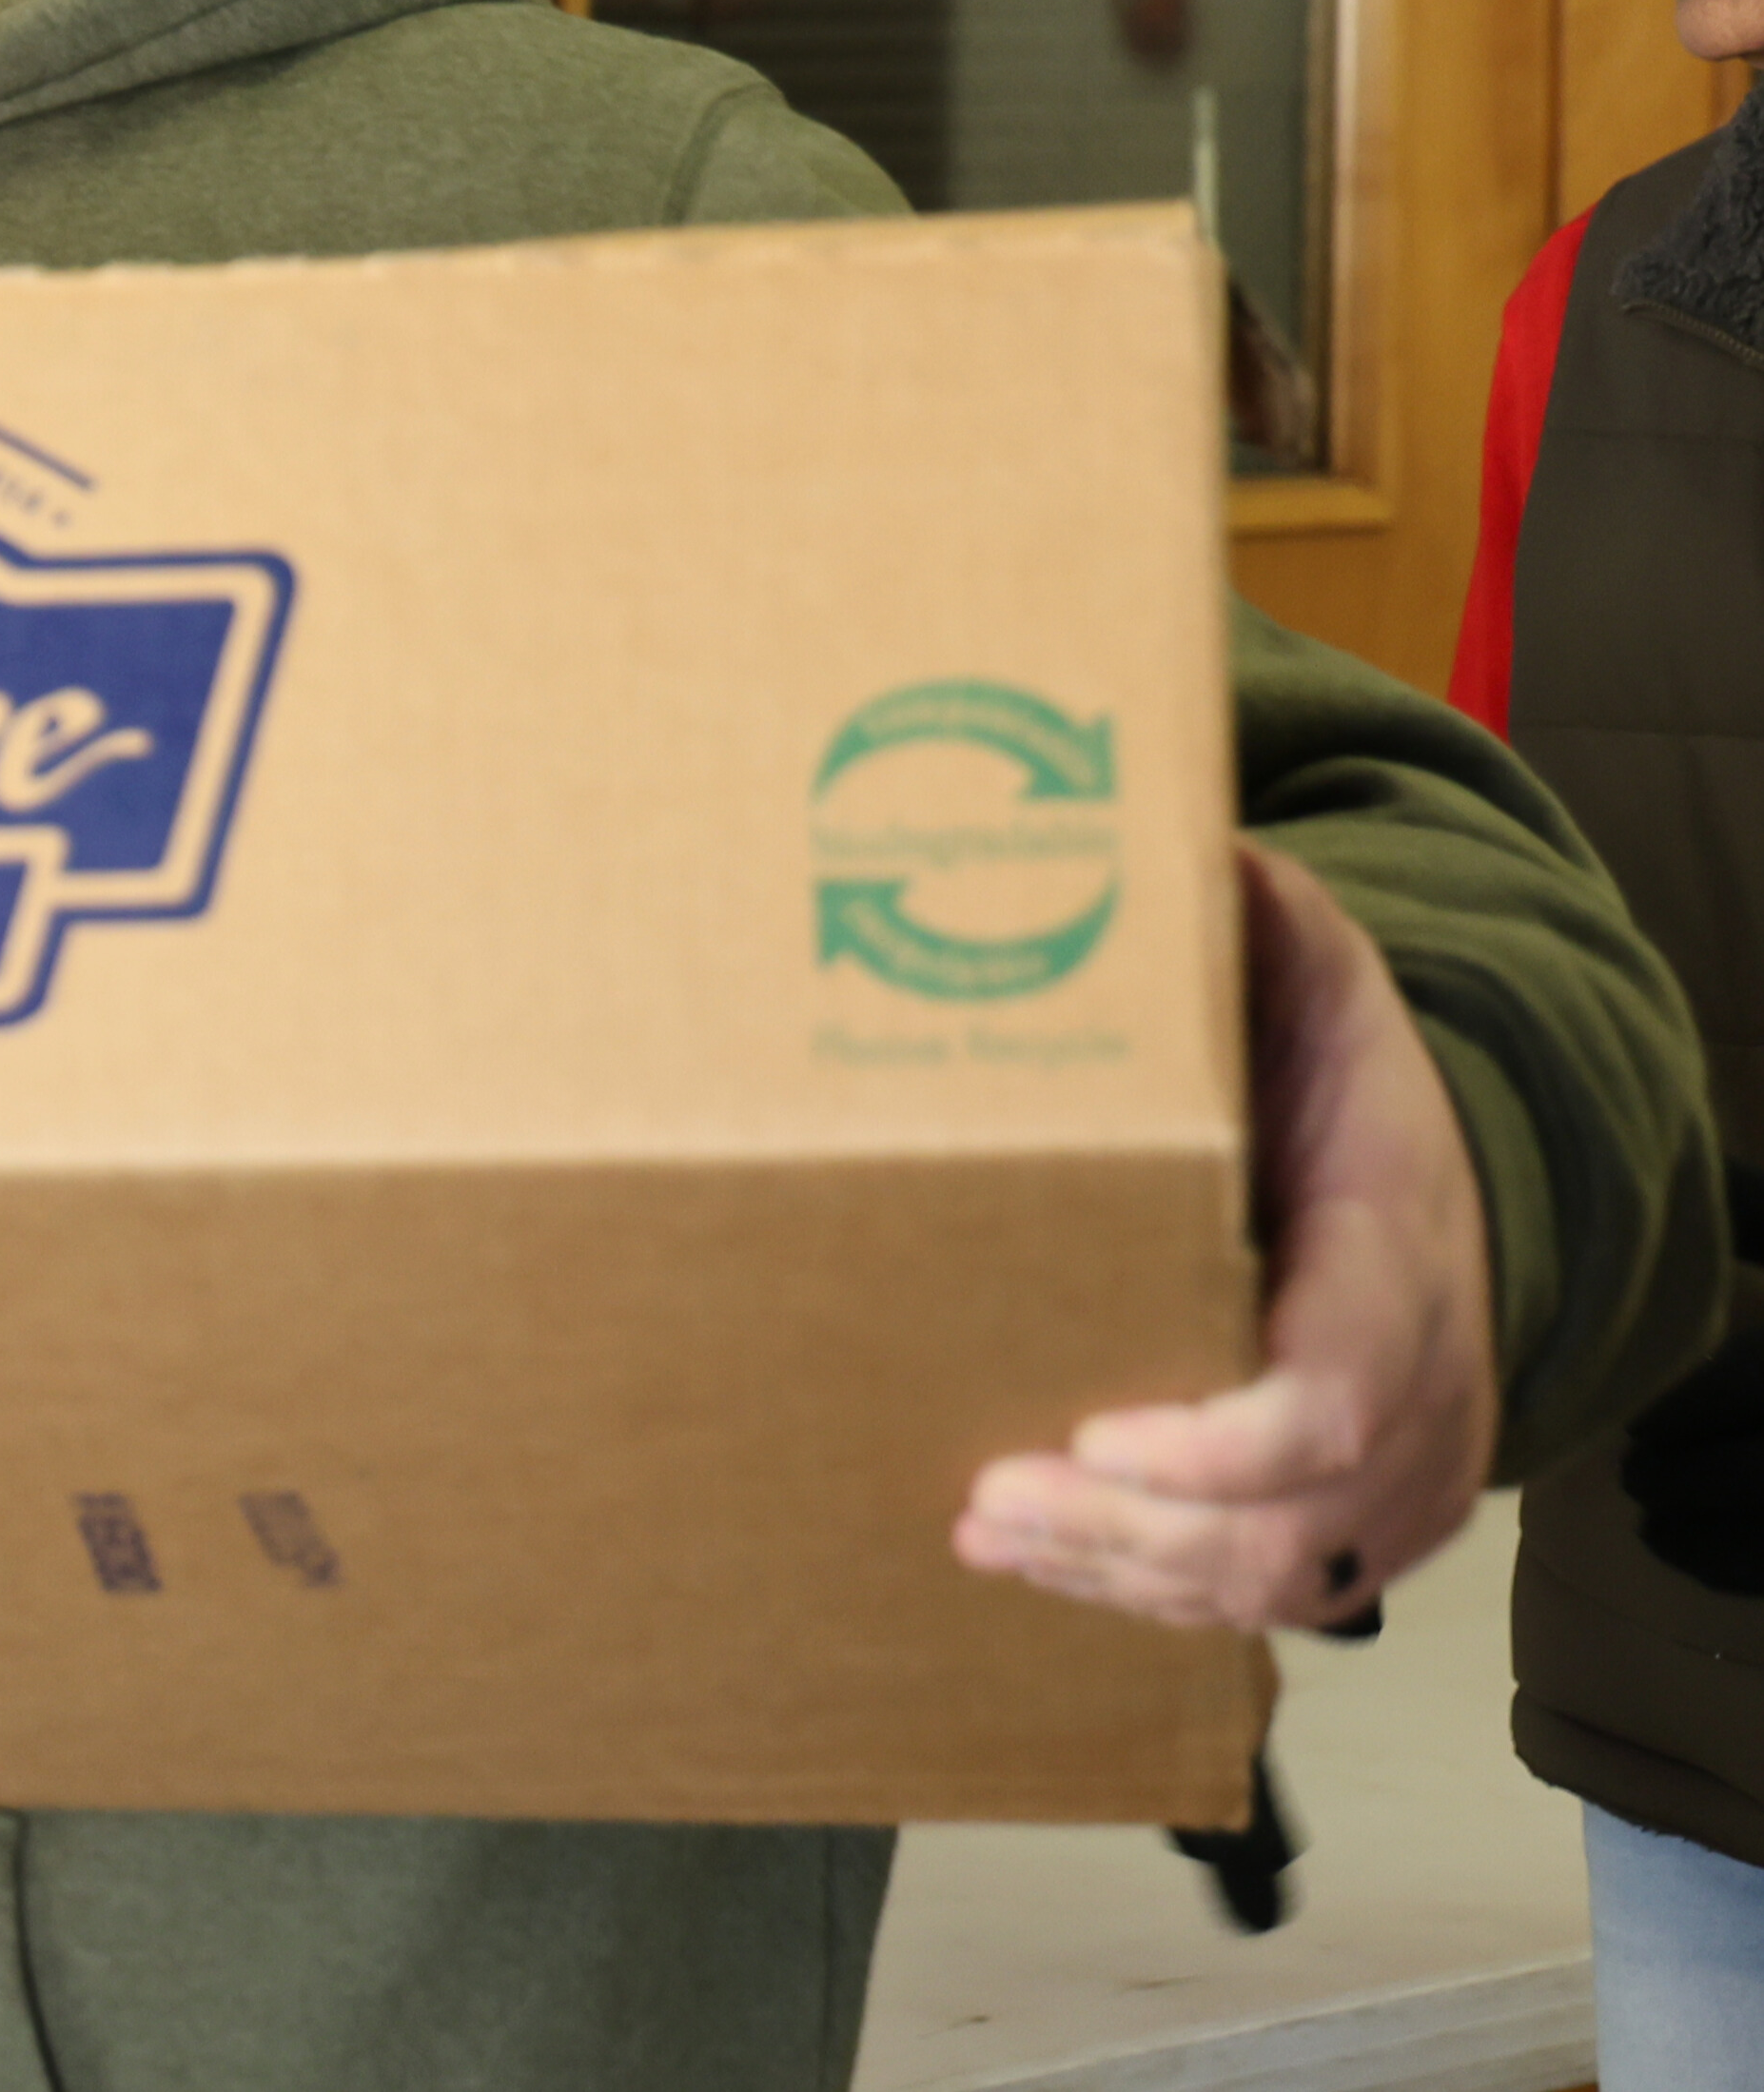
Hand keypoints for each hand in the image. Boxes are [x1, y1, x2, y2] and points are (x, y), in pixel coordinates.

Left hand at [953, 842, 1498, 1632]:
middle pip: (1282, 1521)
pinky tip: (1040, 1562)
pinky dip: (1149, 1596)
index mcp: (1400, 1262)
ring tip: (986, 1531)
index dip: (1221, 1444)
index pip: (1334, 1396)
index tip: (1098, 1437)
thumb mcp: (1318, 978)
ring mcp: (1396, 1479)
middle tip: (989, 1497)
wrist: (1446, 1186)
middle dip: (1130, 1532)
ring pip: (1268, 1580)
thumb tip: (1162, 833)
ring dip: (1117, 1574)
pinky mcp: (1353, 1526)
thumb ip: (1254, 922)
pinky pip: (1266, 1598)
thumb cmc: (1350, 1083)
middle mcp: (1421, 1393)